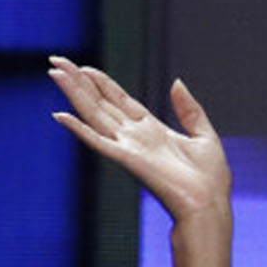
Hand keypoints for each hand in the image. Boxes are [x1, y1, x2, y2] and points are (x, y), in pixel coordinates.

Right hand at [48, 57, 231, 221]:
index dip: (101, 82)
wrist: (210, 206)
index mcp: (153, 130)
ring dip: (74, 93)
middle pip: (101, 103)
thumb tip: (177, 82)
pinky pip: (98, 142)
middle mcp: (136, 137)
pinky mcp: (127, 160)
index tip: (83, 67)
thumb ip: (189, 109)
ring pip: (94, 114)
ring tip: (55, 72)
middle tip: (56, 60)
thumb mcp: (205, 136)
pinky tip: (60, 116)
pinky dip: (79, 129)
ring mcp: (129, 148)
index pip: (119, 100)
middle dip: (79, 81)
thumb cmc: (211, 181)